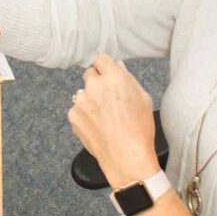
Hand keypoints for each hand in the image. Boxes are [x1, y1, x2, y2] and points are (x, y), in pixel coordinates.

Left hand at [68, 56, 159, 188]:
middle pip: (90, 74)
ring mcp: (81, 101)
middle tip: (108, 98)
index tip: (108, 74)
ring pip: (83, 93)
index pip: (101, 59)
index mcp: (113, 77)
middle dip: (97, 82)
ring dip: (90, 99)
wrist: (126, 157)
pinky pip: (77, 109)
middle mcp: (94, 85)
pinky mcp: (73, 115)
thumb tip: (118, 67)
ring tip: (105, 117)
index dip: (106, 67)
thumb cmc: (139, 129)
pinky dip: (85, 115)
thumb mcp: (143, 99)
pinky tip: (97, 126)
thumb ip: (128, 79)